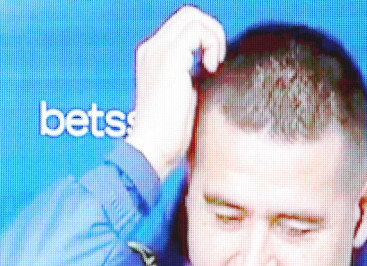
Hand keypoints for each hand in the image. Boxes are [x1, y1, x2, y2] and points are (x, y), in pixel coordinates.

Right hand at [127, 5, 225, 179]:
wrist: (152, 149)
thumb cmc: (167, 135)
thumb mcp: (181, 96)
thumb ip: (190, 75)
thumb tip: (211, 66)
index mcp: (151, 58)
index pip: (183, 28)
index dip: (204, 38)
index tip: (211, 65)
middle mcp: (151, 49)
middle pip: (189, 15)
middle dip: (211, 32)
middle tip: (216, 60)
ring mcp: (158, 50)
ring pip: (194, 17)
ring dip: (213, 36)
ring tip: (214, 64)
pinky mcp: (170, 57)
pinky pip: (198, 30)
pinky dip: (212, 44)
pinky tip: (211, 68)